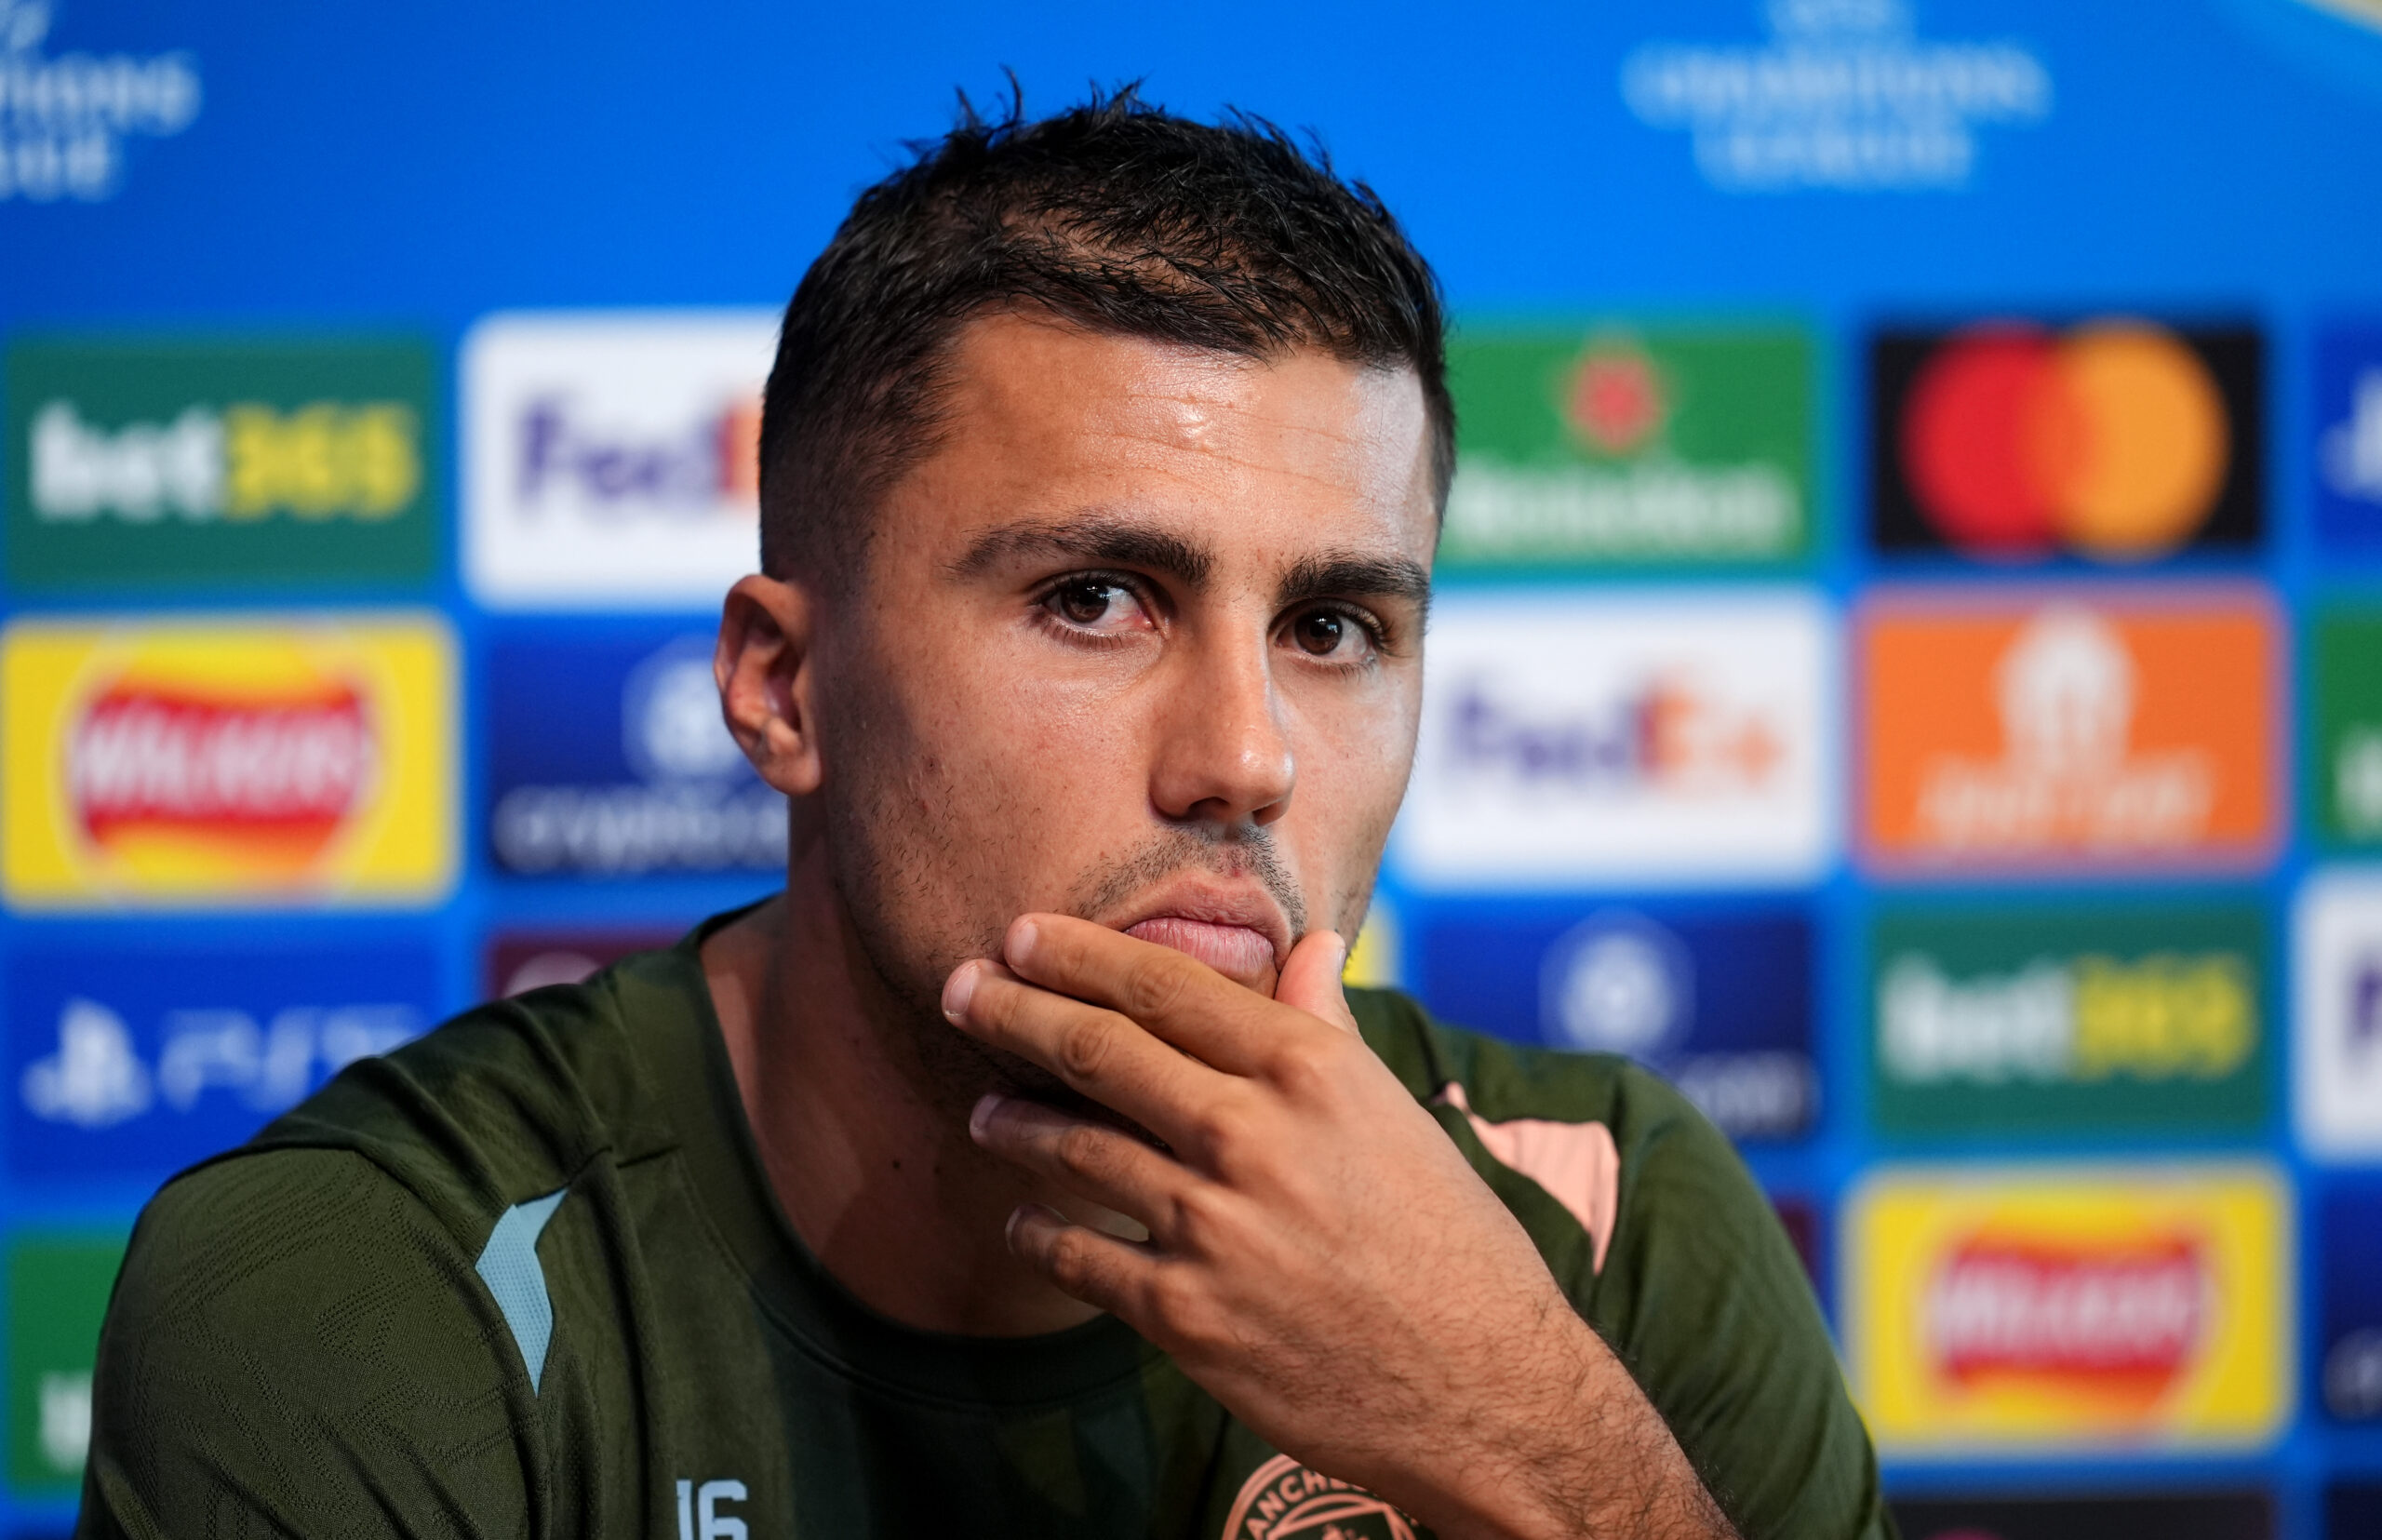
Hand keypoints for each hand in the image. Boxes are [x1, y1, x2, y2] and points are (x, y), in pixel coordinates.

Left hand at [940, 915, 1734, 1539]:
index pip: (1165, 984)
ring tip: (985, 1110)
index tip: (1022, 934)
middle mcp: (1252, 1134)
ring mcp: (1212, 1227)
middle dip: (1013, 1011)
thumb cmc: (1452, 1244)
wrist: (1484, 1389)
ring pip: (1074, 1149)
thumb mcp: (1397, 1117)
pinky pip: (1079, 1257)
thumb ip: (1327, 1029)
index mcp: (1309, 1070)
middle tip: (959, 989)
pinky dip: (1038, 1233)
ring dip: (1014, 1123)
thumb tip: (1308, 947)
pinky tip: (1021, 1222)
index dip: (1079, 953)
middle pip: (1098, 1049)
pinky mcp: (1186, 1316)